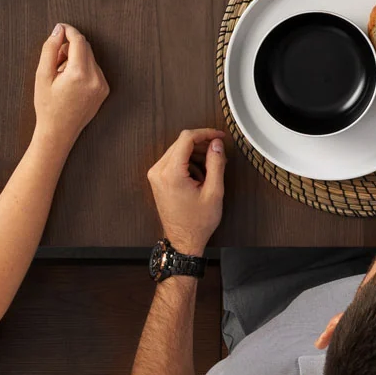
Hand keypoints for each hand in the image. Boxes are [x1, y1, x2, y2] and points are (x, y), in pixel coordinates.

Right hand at [33, 23, 107, 142]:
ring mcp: (102, 85)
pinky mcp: (104, 90)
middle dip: (70, 47)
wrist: (58, 132)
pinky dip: (83, 69)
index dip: (69, 31)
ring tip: (61, 75)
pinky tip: (70, 83)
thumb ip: (50, 49)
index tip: (60, 28)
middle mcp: (95, 78)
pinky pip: (94, 69)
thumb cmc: (47, 106)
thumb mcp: (42, 76)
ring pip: (90, 58)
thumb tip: (58, 30)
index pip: (79, 41)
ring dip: (76, 58)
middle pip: (85, 47)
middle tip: (54, 60)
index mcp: (79, 74)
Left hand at [148, 128, 224, 256]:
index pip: (186, 139)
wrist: (183, 241)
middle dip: (202, 144)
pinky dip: (188, 161)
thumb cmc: (198, 222)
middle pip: (181, 142)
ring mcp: (155, 175)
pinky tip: (200, 175)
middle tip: (219, 153)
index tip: (219, 137)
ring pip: (177, 150)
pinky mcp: (157, 179)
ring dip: (196, 153)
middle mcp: (158, 171)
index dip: (205, 133)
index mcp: (171, 173)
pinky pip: (173, 160)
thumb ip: (216, 163)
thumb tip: (216, 143)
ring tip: (211, 168)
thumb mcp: (214, 192)